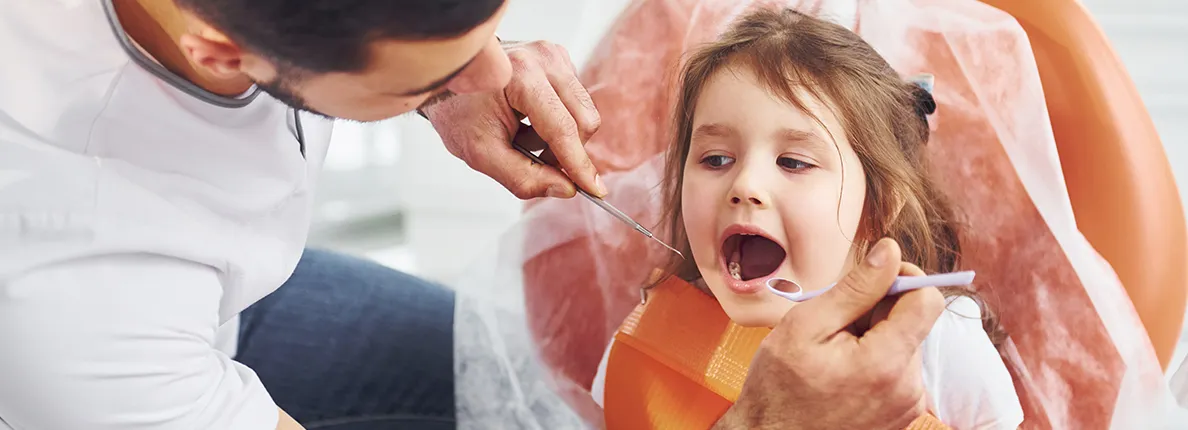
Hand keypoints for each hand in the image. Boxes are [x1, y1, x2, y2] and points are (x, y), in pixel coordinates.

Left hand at [420, 40, 604, 199]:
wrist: (449, 76)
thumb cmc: (459, 111)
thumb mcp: (480, 154)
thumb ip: (522, 177)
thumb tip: (566, 189)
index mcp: (521, 76)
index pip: (562, 128)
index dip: (579, 164)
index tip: (595, 191)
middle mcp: (544, 58)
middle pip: (584, 121)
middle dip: (566, 152)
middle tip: (534, 159)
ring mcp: (554, 54)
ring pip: (584, 114)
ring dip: (561, 137)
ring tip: (524, 135)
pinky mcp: (559, 58)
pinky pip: (576, 103)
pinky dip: (559, 121)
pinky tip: (531, 120)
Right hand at [715, 238, 945, 429]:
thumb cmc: (779, 387)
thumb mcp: (806, 326)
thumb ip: (855, 288)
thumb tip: (889, 252)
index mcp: (887, 362)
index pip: (927, 300)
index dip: (902, 279)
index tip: (873, 279)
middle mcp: (909, 388)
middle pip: (913, 322)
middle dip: (878, 312)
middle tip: (835, 323)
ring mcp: (907, 405)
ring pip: (904, 344)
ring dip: (874, 337)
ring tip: (834, 352)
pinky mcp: (902, 415)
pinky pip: (899, 370)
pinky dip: (875, 360)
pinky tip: (843, 371)